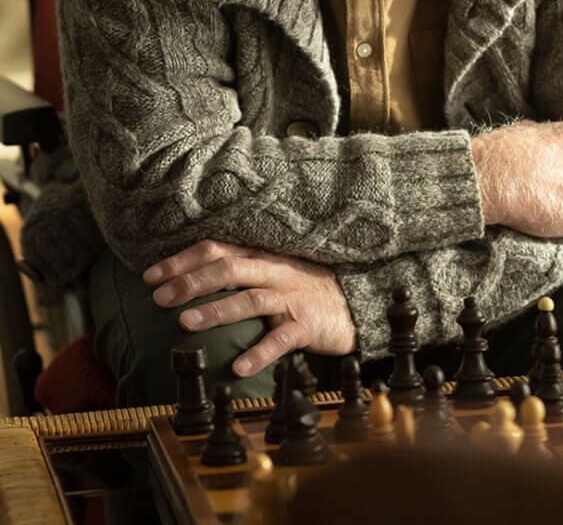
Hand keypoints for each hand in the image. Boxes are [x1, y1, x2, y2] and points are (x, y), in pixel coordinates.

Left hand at [143, 240, 356, 377]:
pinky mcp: (306, 326)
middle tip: (159, 298)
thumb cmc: (307, 292)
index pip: (219, 250)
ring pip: (250, 299)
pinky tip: (239, 368)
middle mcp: (275, 273)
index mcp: (263, 258)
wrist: (355, 306)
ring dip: (217, 310)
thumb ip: (241, 273)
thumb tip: (189, 281)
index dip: (184, 260)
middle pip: (230, 268)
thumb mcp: (275, 273)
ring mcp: (291, 299)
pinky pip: (281, 340)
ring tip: (186, 323)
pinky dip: (260, 353)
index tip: (151, 275)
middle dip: (192, 282)